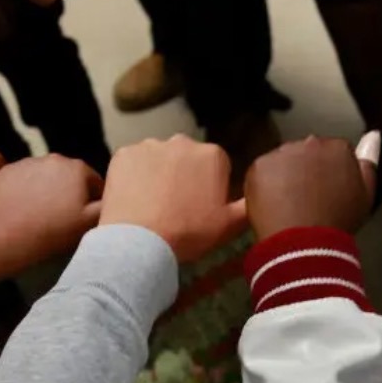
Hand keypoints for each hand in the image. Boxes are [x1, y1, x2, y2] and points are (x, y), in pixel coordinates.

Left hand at [0, 155, 103, 271]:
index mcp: (78, 168)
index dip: (93, 202)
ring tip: (41, 214)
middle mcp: (54, 158)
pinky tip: (23, 209)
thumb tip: (113, 197)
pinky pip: (23, 179)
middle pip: (69, 176)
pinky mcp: (6, 171)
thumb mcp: (89, 223)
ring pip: (46, 176)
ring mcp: (27, 162)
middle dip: (69, 193)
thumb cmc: (52, 231)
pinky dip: (26, 190)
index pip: (95, 183)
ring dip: (48, 190)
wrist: (5, 236)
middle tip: (63, 217)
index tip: (84, 218)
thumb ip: (107, 205)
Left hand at [99, 135, 246, 261]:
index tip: (200, 207)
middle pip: (186, 158)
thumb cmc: (189, 233)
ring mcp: (150, 145)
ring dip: (158, 174)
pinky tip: (133, 198)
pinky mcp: (124, 153)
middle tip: (175, 207)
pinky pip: (132, 162)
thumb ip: (247, 206)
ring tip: (152, 204)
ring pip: (158, 158)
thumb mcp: (229, 225)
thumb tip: (257, 196)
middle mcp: (183, 142)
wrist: (140, 241)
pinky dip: (133, 176)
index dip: (209, 186)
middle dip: (183, 175)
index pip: (216, 165)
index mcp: (212, 155)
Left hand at [244, 133, 378, 240]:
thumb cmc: (338, 223)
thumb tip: (372, 136)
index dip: (328, 175)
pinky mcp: (260, 165)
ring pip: (283, 161)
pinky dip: (265, 186)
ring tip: (291, 206)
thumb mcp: (366, 194)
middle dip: (305, 171)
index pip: (331, 153)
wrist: (305, 244)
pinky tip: (275, 205)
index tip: (326, 194)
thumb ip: (369, 161)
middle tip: (307, 201)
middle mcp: (311, 143)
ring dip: (284, 176)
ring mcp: (283, 153)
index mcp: (338, 148)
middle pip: (306, 153)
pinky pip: (262, 172)